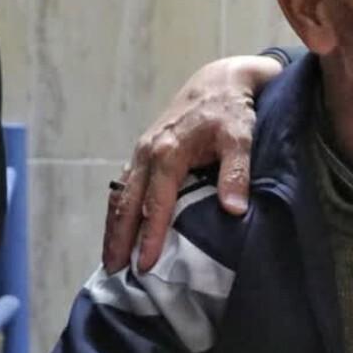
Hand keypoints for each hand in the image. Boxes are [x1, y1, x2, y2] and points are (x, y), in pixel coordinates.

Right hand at [102, 54, 280, 272]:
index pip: (157, 203)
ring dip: (114, 227)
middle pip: (127, 203)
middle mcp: (147, 153)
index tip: (146, 264)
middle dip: (119, 238)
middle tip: (114, 271)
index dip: (151, 235)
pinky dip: (119, 210)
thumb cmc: (232, 110)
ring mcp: (142, 152)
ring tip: (110, 259)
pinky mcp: (143, 152)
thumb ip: (236, 172)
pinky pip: (124, 186)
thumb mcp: (242, 137)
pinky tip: (118, 229)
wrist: (218, 81)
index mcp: (168, 152)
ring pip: (120, 196)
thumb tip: (234, 210)